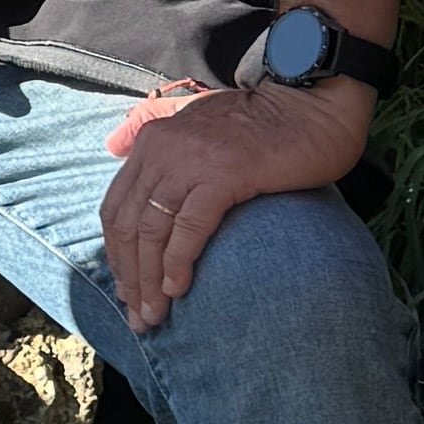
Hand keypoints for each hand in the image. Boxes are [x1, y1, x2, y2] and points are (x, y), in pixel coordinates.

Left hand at [92, 69, 374, 331]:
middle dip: (129, 276)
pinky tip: (179, 289)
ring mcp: (192, 161)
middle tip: (138, 317)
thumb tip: (113, 143)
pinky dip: (179, 262)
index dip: (116, 254)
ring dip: (149, 280)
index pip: (116, 207)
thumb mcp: (197, 118)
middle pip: (128, 224)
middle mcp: (163, 149)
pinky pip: (189, 227)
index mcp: (153, 141)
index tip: (126, 291)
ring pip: (152, 231)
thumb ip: (155, 131)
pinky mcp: (223, 174)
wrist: (310, 107)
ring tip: (155, 315)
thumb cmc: (261, 124)